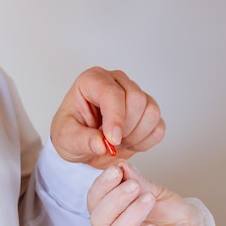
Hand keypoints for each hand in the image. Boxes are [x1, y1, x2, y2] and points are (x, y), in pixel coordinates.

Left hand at [50, 67, 165, 168]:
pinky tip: (130, 142)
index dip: (116, 118)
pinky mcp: (147, 111)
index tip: (113, 140)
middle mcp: (117, 82)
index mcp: (93, 80)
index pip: (113, 93)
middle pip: (137, 99)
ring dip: (137, 135)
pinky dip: (146, 141)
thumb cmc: (71, 133)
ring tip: (119, 141)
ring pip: (151, 112)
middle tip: (110, 141)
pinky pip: (158, 126)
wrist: (83, 144)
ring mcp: (135, 94)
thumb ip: (83, 140)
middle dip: (126, 127)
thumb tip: (102, 144)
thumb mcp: (66, 139)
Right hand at [88, 161, 215, 225]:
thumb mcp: (153, 191)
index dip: (102, 185)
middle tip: (134, 186)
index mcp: (112, 213)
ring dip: (131, 214)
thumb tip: (119, 165)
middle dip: (115, 200)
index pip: (95, 200)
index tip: (116, 170)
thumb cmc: (169, 213)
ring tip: (149, 199)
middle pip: (98, 220)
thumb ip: (137, 180)